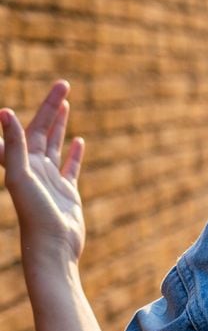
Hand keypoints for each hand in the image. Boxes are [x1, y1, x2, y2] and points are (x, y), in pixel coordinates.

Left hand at [0, 79, 86, 266]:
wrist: (53, 246)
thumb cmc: (34, 214)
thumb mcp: (21, 175)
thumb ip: (14, 145)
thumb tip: (5, 112)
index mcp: (19, 162)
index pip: (25, 126)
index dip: (34, 108)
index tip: (46, 91)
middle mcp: (32, 167)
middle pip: (41, 130)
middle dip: (51, 107)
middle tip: (63, 84)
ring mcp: (50, 179)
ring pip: (54, 144)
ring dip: (59, 124)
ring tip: (66, 104)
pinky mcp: (67, 191)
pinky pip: (70, 166)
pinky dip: (74, 152)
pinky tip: (79, 141)